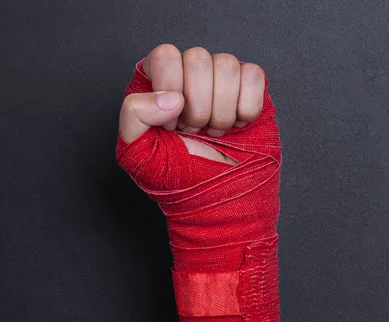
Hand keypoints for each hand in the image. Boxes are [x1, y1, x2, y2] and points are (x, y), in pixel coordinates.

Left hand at [119, 44, 265, 163]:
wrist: (215, 198)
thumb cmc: (176, 176)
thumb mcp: (137, 153)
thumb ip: (134, 115)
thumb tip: (171, 97)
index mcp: (156, 82)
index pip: (166, 56)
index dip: (171, 89)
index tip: (171, 124)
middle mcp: (187, 74)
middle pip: (198, 58)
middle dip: (198, 105)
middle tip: (194, 130)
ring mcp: (219, 79)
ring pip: (227, 65)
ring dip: (221, 109)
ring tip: (213, 130)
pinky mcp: (249, 88)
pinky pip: (254, 76)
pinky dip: (246, 108)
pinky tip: (236, 125)